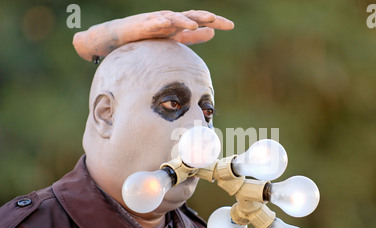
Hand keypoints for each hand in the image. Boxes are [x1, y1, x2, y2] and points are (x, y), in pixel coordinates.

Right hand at [73, 10, 233, 61]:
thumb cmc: (148, 37)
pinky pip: (151, 23)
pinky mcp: (141, 25)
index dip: (216, 21)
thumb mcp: (175, 37)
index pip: (200, 20)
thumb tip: (212, 32)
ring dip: (184, 20)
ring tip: (195, 23)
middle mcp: (169, 19)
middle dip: (203, 17)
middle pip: (189, 16)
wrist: (119, 37)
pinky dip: (159, 22)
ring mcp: (155, 20)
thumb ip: (193, 36)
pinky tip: (166, 23)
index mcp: (179, 23)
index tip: (231, 26)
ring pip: (172, 18)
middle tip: (216, 19)